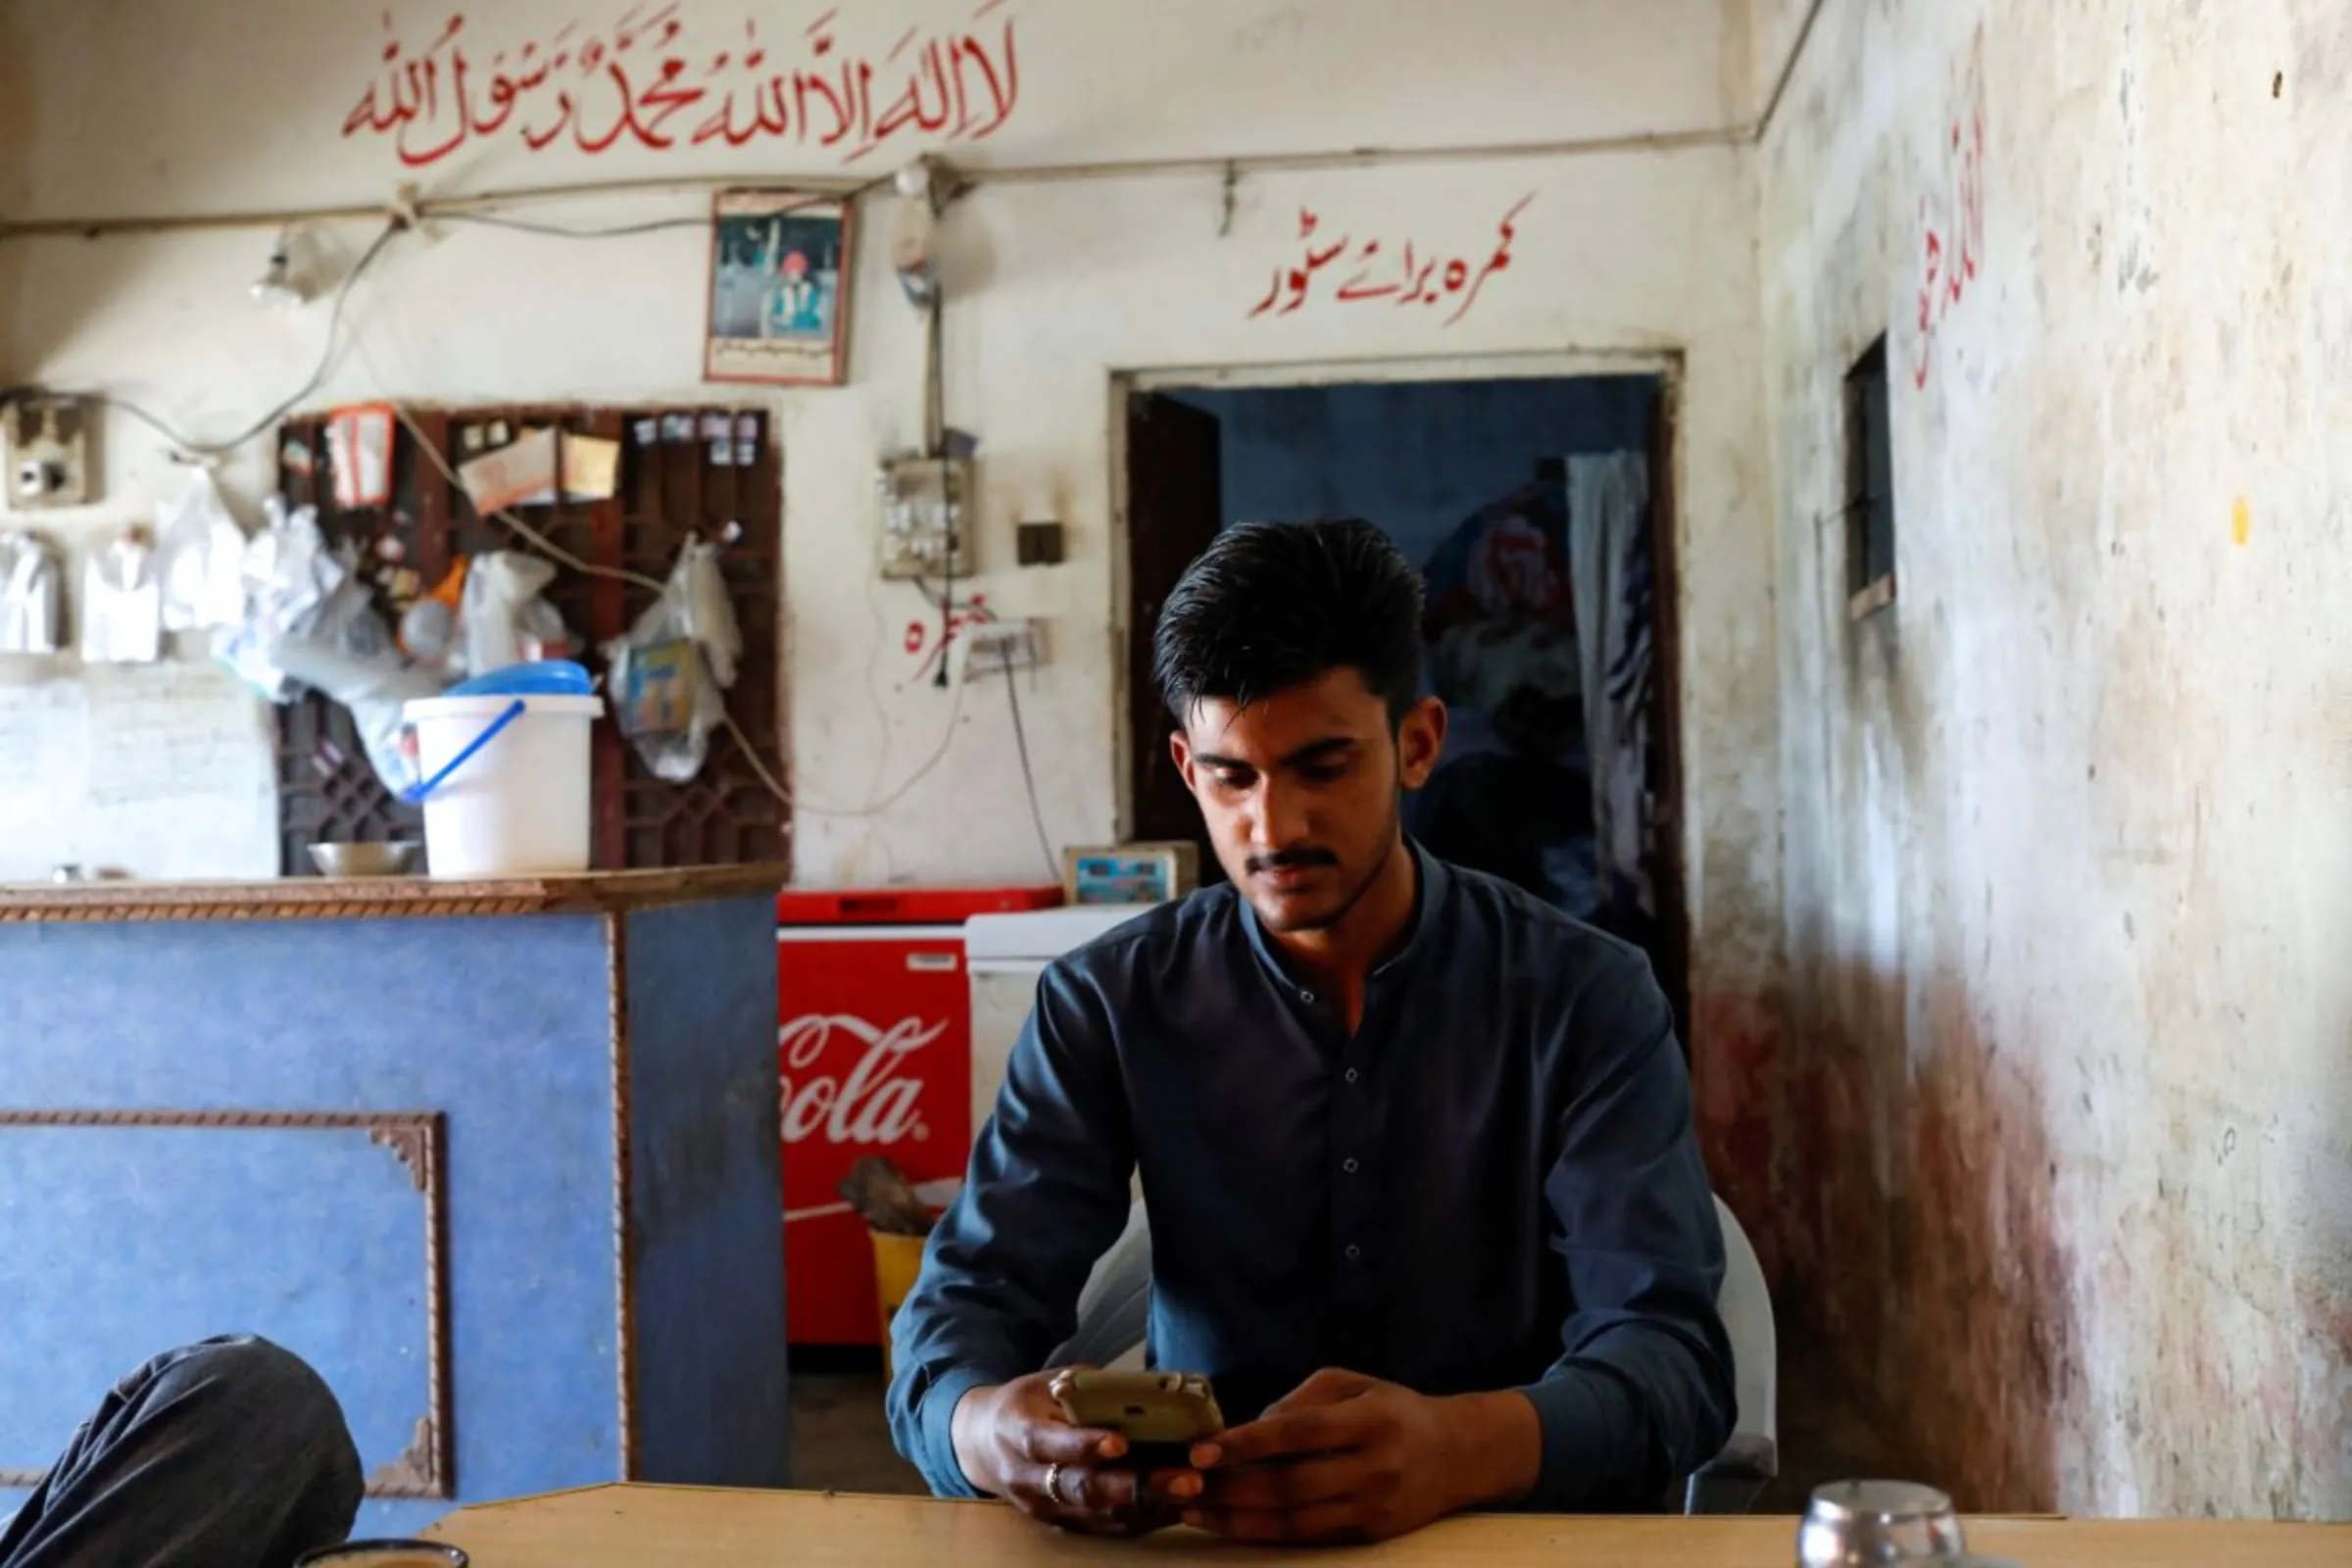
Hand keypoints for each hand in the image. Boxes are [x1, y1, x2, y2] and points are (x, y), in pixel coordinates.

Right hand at [949, 1370, 1203, 1534]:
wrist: (982, 1445)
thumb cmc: (1025, 1405)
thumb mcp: (1045, 1383)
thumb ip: (1086, 1387)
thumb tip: (1143, 1385)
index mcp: (1018, 1433)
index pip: (1049, 1443)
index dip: (1085, 1445)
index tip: (1122, 1442)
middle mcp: (1028, 1479)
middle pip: (1081, 1489)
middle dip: (1135, 1486)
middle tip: (1184, 1478)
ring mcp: (1044, 1509)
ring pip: (1099, 1515)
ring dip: (1149, 1507)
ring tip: (1192, 1492)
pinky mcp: (1062, 1526)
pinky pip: (1106, 1528)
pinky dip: (1144, 1518)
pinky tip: (1179, 1505)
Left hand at [1181, 1369, 1538, 1544]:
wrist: (1458, 1456)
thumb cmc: (1393, 1410)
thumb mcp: (1353, 1383)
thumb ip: (1301, 1400)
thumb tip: (1248, 1428)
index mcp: (1369, 1420)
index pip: (1298, 1433)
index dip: (1246, 1443)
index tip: (1200, 1450)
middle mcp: (1372, 1469)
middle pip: (1288, 1486)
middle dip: (1226, 1488)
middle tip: (1176, 1485)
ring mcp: (1371, 1509)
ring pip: (1292, 1523)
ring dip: (1233, 1519)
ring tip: (1190, 1510)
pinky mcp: (1366, 1538)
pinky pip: (1306, 1539)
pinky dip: (1260, 1533)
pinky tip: (1226, 1523)